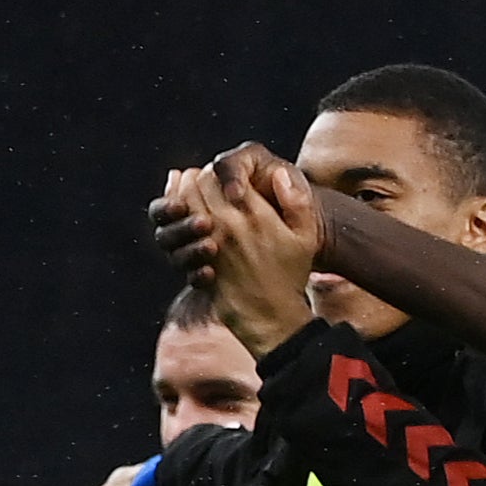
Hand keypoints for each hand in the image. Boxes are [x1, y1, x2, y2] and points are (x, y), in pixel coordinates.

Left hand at [164, 146, 324, 352]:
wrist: (270, 314)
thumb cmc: (289, 274)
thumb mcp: (306, 237)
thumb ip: (297, 202)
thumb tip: (278, 174)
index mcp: (256, 214)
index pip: (224, 174)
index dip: (222, 171)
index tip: (227, 178)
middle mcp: (230, 224)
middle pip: (199, 184)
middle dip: (200, 178)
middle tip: (206, 182)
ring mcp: (210, 241)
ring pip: (184, 202)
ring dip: (185, 195)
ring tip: (197, 197)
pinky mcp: (197, 256)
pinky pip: (179, 226)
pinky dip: (179, 218)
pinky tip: (190, 219)